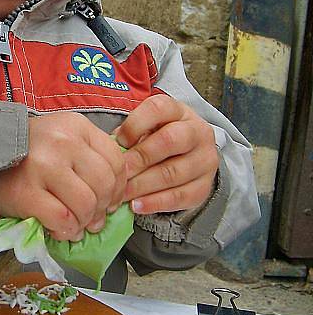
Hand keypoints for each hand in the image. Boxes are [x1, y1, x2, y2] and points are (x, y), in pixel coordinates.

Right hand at [0, 112, 126, 241]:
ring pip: (86, 204)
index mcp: (76, 126)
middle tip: (92, 219)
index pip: (116, 161)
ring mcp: (43, 165)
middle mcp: (62, 142)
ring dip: (84, 222)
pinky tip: (59, 229)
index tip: (108, 201)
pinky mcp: (26, 191)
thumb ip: (92, 158)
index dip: (118, 188)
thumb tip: (116, 195)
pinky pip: (62, 218)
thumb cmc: (31, 151)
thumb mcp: (65, 139)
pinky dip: (66, 230)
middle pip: (104, 184)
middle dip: (102, 209)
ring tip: (75, 225)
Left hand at [114, 95, 217, 214]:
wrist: (188, 158)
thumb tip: (109, 151)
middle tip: (119, 172)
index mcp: (178, 110)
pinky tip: (136, 206)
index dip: (135, 124)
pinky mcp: (205, 185)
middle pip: (170, 141)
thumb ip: (129, 135)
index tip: (119, 141)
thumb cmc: (156, 139)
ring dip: (143, 185)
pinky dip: (155, 203)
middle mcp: (197, 131)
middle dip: (140, 158)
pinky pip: (180, 197)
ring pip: (174, 172)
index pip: (158, 108)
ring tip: (122, 193)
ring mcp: (205, 159)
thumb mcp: (145, 129)